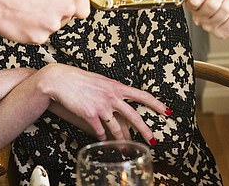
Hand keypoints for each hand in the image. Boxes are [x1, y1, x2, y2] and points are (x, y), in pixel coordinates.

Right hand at [0, 0, 90, 43]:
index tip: (63, 6)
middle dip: (56, 12)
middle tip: (36, 2)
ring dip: (42, 20)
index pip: (84, 8)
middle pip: (67, 17)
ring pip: (52, 26)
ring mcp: (52, 25)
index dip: (74, 7)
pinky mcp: (38, 38)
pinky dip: (30, 29)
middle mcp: (66, 9)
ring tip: (25, 7)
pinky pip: (38, 36)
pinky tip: (20, 17)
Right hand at [37, 64, 168, 143]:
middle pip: (134, 116)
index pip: (143, 95)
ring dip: (122, 140)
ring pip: (116, 128)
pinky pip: (100, 131)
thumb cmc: (81, 80)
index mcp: (117, 87)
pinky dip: (102, 137)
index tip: (167, 111)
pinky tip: (102, 140)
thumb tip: (122, 99)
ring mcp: (101, 106)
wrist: (61, 80)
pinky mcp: (89, 115)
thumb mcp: (102, 81)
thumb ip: (113, 91)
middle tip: (152, 140)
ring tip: (125, 147)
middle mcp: (112, 96)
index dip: (156, 104)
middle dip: (145, 130)